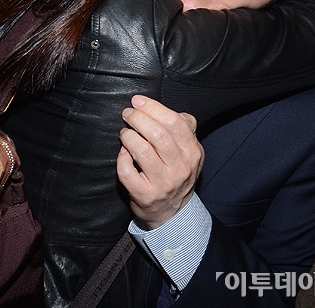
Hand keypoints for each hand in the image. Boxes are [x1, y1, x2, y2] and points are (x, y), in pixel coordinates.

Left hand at [117, 95, 203, 229]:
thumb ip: (186, 129)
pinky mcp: (145, 195)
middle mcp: (181, 168)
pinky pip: (127, 171)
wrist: (172, 212)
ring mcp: (163, 183)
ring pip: (142, 150)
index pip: (174, 122)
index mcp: (193, 152)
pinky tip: (123, 152)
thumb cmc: (177, 173)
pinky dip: (121, 157)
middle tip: (128, 113)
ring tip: (125, 132)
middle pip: (158, 134)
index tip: (138, 101)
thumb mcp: (190, 152)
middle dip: (138, 118)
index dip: (153, 108)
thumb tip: (173, 111)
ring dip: (129, 136)